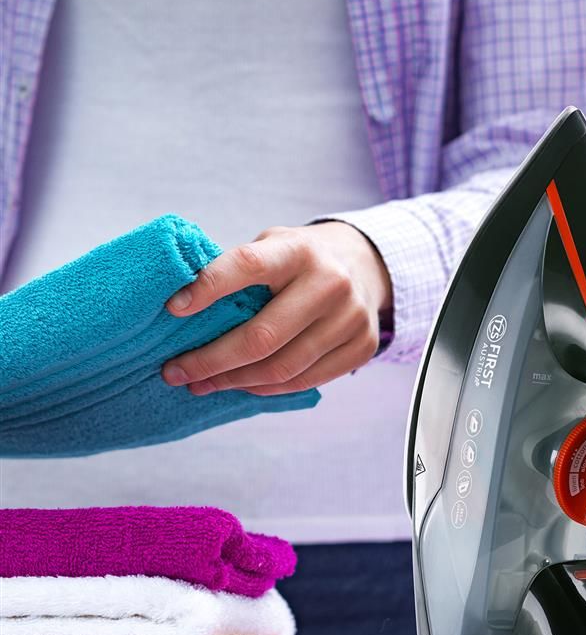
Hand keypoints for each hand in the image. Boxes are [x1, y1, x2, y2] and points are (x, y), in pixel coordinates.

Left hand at [161, 221, 391, 395]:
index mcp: (300, 250)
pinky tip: (242, 385)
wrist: (363, 266)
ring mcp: (352, 319)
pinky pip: (304, 381)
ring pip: (282, 368)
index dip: (208, 288)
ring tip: (202, 383)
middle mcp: (331, 283)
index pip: (248, 266)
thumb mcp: (273, 245)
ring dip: (233, 382)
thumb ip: (238, 270)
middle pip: (262, 337)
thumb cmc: (300, 260)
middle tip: (175, 372)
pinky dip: (266, 388)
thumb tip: (182, 308)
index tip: (173, 309)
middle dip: (211, 360)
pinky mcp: (362, 347)